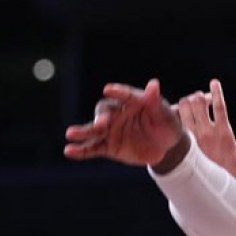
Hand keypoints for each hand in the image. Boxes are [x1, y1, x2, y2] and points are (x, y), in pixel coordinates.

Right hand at [64, 79, 184, 166]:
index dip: (117, 93)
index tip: (109, 90)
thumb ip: (155, 101)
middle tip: (100, 124)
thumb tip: (153, 84)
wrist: (167, 148)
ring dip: (83, 132)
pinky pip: (92, 148)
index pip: (124, 95)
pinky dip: (81, 150)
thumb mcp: (165, 114)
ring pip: (94, 130)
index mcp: (132, 102)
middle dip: (101, 117)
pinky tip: (69, 151)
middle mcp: (117, 113)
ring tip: (70, 134)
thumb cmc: (166, 125)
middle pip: (104, 112)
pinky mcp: (108, 146)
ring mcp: (111, 130)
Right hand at [175, 79, 235, 185]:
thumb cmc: (206, 187)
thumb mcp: (186, 172)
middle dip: (187, 102)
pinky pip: (219, 107)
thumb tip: (161, 156)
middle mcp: (191, 137)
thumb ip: (176, 159)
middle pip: (184, 106)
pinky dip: (216, 93)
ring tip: (202, 99)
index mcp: (180, 145)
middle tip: (193, 105)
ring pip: (198, 103)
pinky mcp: (225, 133)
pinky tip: (214, 84)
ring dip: (199, 97)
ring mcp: (208, 133)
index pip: (171, 118)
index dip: (172, 112)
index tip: (174, 112)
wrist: (227, 195)